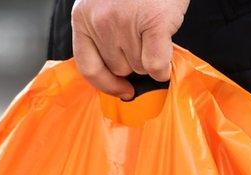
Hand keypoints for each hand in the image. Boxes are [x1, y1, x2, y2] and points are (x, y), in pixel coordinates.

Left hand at [71, 0, 189, 98]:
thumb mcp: (105, 6)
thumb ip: (102, 35)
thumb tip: (118, 78)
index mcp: (82, 17)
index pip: (88, 67)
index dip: (106, 85)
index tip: (122, 90)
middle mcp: (100, 21)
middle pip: (118, 69)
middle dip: (134, 62)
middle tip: (145, 40)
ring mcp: (125, 22)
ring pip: (140, 68)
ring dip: (151, 59)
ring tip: (154, 32)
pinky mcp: (153, 23)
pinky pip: (156, 65)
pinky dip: (164, 67)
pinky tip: (168, 51)